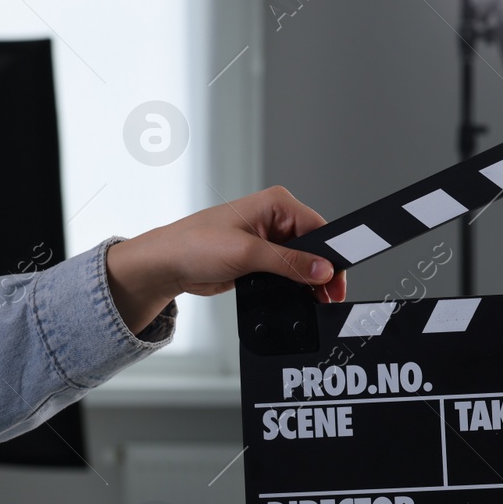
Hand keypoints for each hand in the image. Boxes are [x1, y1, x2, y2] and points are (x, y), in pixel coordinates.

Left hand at [106, 186, 346, 333]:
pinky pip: (289, 273)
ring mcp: (269, 239)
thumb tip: (322, 270)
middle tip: (327, 296)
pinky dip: (294, 286)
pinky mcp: (262, 258)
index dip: (331, 255)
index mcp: (276, 204)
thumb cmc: (193, 245)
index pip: (319, 228)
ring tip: (312, 299)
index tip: (337, 279)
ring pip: (304, 262)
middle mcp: (275, 219)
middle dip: (321, 272)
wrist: (165, 266)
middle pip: (315, 247)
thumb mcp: (247, 252)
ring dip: (308, 281)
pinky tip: (296, 297)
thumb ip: (289, 262)